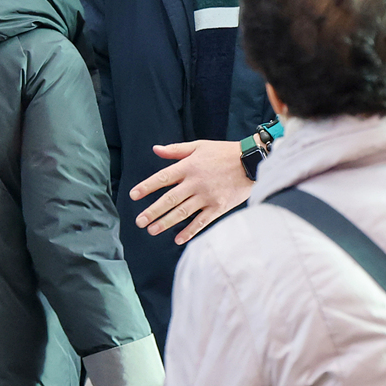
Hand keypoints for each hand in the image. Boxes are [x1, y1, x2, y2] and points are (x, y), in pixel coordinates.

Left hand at [129, 139, 251, 244]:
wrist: (252, 162)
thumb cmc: (224, 152)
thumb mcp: (199, 146)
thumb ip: (176, 150)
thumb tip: (156, 149)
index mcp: (189, 166)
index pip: (162, 178)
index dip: (147, 187)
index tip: (134, 195)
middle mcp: (195, 182)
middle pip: (169, 199)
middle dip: (152, 211)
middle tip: (139, 221)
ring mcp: (207, 196)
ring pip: (182, 212)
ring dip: (166, 222)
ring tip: (152, 230)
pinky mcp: (218, 207)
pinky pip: (201, 222)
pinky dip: (189, 231)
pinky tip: (178, 239)